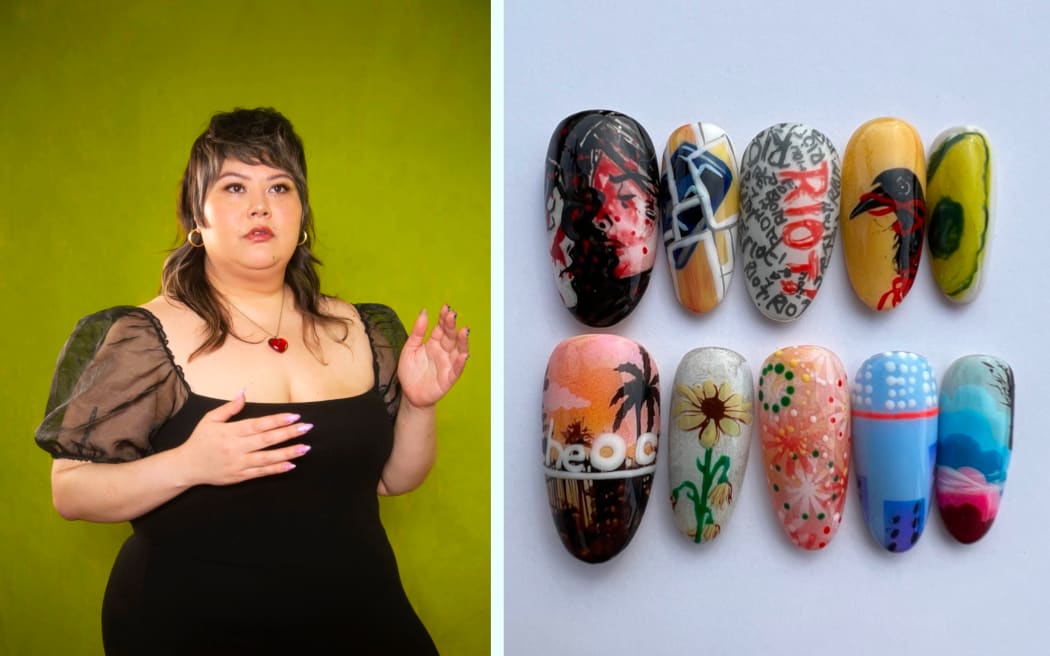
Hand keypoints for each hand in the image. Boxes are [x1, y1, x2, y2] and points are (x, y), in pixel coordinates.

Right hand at [174, 391, 313, 485]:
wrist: (186, 467)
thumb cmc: (200, 440)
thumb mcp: (209, 420)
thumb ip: (228, 408)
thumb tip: (243, 392)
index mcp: (230, 432)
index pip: (258, 425)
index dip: (277, 420)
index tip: (294, 416)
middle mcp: (235, 448)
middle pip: (266, 440)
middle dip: (288, 433)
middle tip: (307, 428)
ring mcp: (238, 464)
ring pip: (267, 458)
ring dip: (288, 453)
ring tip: (305, 447)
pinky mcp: (239, 477)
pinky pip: (261, 473)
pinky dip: (276, 469)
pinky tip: (291, 465)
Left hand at [397, 305, 468, 407]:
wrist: (409, 395)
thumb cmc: (410, 372)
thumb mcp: (409, 349)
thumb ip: (417, 332)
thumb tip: (424, 312)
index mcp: (433, 343)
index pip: (441, 328)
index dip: (443, 318)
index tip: (445, 308)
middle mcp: (443, 352)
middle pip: (450, 337)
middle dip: (451, 326)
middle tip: (452, 315)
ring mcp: (447, 364)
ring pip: (458, 351)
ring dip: (462, 341)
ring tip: (464, 331)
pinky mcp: (448, 378)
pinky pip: (456, 370)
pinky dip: (461, 363)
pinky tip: (464, 355)